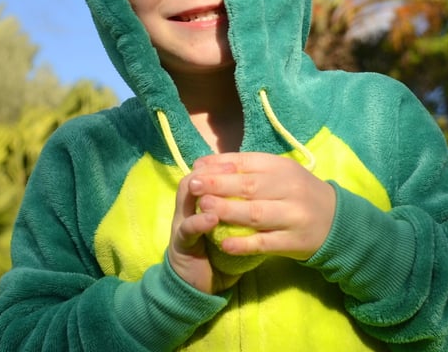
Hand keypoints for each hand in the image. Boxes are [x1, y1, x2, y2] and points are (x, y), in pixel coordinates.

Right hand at [167, 161, 241, 293]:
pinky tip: (212, 219)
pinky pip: (187, 229)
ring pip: (185, 198)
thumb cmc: (221, 254)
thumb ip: (243, 210)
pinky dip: (199, 222)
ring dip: (203, 190)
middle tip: (229, 167)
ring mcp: (181, 224)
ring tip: (219, 186)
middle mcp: (187, 208)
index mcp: (201, 201)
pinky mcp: (179, 244)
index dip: (220, 163)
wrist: (199, 285)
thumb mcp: (235, 229)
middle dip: (211, 170)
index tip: (239, 160)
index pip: (207, 173)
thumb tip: (268, 192)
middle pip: (194, 178)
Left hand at [189, 152, 335, 261]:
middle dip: (218, 185)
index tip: (195, 169)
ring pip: (256, 213)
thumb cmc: (297, 192)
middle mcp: (289, 189)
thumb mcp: (278, 173)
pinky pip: (266, 243)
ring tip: (203, 209)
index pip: (247, 162)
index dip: (219, 165)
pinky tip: (224, 243)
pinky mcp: (294, 241)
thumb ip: (245, 168)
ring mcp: (293, 216)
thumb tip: (204, 164)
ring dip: (227, 211)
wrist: (336, 220)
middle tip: (193, 186)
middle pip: (249, 186)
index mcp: (282, 168)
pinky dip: (244, 243)